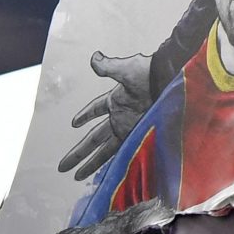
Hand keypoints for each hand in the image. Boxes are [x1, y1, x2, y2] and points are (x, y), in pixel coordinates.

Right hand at [58, 49, 155, 177]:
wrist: (170, 82)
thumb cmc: (149, 74)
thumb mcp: (125, 69)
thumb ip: (108, 67)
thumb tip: (94, 57)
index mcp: (115, 100)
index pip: (95, 109)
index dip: (85, 115)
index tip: (73, 123)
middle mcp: (119, 118)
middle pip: (93, 139)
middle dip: (79, 153)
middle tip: (62, 166)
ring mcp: (128, 129)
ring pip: (103, 151)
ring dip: (90, 163)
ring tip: (76, 176)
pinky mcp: (137, 137)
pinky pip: (121, 154)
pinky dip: (112, 164)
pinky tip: (104, 175)